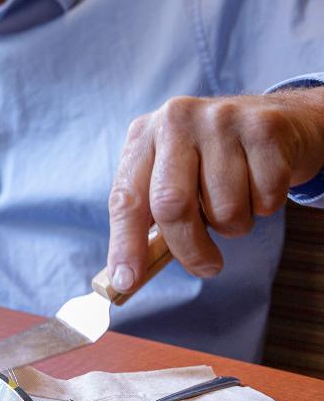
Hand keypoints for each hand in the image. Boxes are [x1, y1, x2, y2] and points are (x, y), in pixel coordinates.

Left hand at [107, 87, 323, 291]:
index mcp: (143, 136)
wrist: (276, 119)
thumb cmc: (212, 161)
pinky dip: (265, 206)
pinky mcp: (263, 129)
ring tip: (236, 201)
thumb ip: (151, 218)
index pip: (126, 198)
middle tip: (205, 267)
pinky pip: (265, 198)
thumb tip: (129, 277)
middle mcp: (175, 121)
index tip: (127, 281)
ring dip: (234, 224)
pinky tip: (259, 183)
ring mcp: (220, 120)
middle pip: (172, 205)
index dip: (125, 243)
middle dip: (189, 249)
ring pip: (225, 209)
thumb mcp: (173, 175)